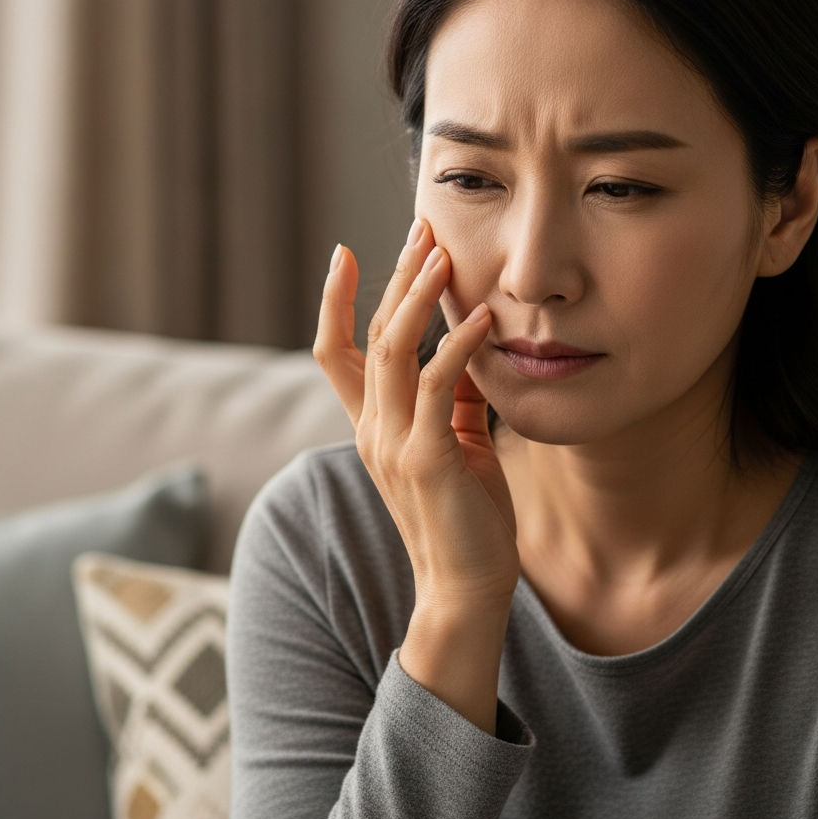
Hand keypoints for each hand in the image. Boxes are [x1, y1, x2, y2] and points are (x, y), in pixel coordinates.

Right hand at [314, 220, 518, 732]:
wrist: (465, 590)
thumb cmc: (465, 517)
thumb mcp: (455, 444)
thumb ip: (451, 396)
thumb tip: (466, 343)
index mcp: (372, 426)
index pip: (336, 351)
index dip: (336, 301)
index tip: (347, 253)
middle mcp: (371, 429)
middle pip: (370, 335)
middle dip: (394, 277)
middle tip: (422, 228)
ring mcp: (392, 444)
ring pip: (393, 349)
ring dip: (417, 296)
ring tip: (442, 252)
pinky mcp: (426, 459)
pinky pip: (436, 385)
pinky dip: (457, 343)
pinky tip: (481, 314)